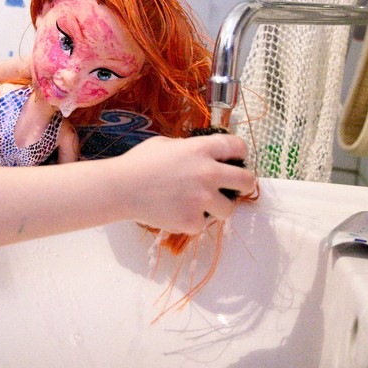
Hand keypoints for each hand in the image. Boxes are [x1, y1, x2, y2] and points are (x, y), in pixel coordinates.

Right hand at [120, 133, 254, 233]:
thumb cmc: (139, 163)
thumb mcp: (166, 144)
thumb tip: (202, 154)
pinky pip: (203, 223)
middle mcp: (208, 173)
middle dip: (244, 184)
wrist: (121, 189)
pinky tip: (176, 212)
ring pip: (229, 208)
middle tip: (235, 188)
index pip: (238, 147)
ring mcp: (202, 199)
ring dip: (218, 207)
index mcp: (202, 149)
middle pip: (246, 180)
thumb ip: (189, 148)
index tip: (236, 160)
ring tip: (199, 205)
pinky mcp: (193, 221)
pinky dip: (192, 220)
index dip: (239, 153)